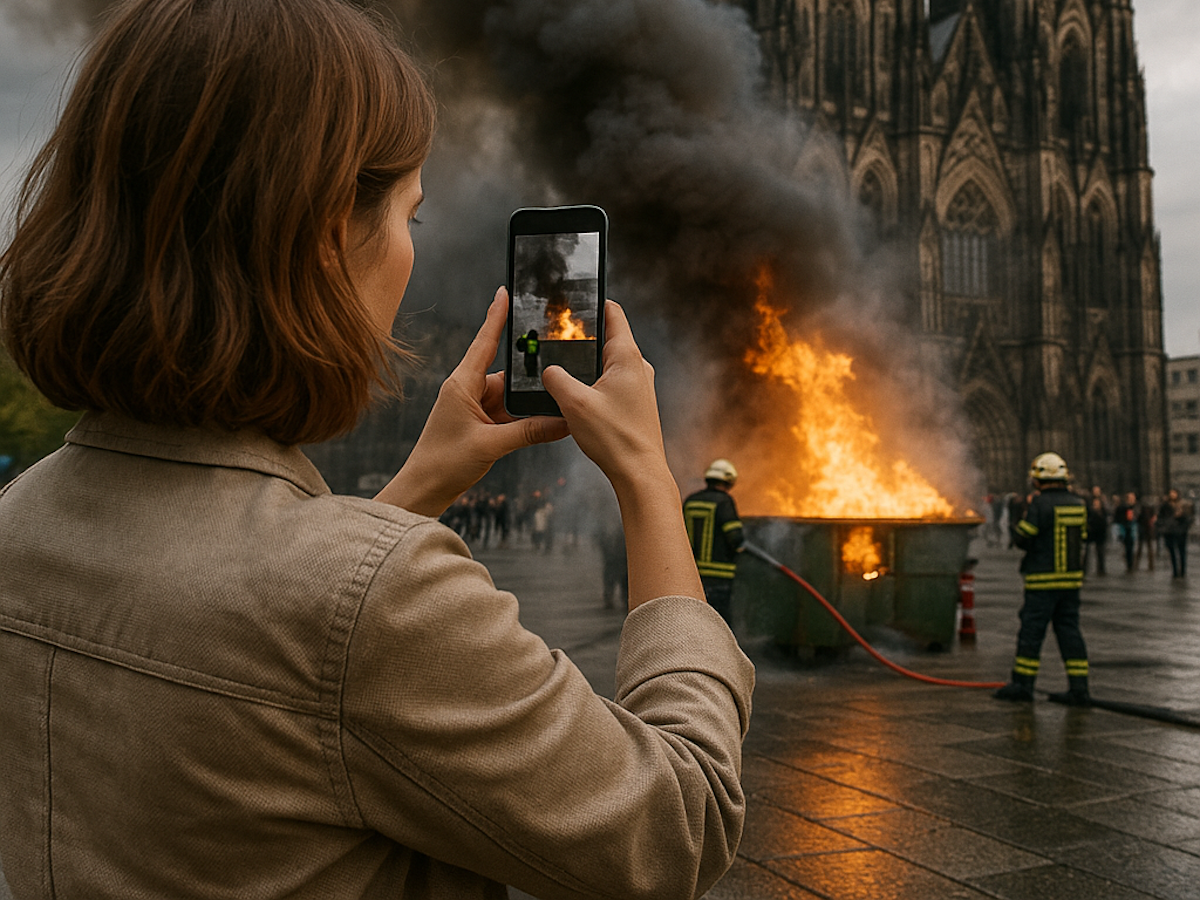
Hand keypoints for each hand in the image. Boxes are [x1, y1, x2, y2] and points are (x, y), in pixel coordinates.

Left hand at [374, 288, 568, 517]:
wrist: (424, 490)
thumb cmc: (443, 463)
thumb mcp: (491, 445)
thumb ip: (529, 432)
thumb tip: (563, 422)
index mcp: (462, 384)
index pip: (484, 342)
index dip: (496, 316)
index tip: (505, 292)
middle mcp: (467, 390)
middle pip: (506, 373)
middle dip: (528, 376)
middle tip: (554, 369)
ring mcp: (474, 407)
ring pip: (510, 396)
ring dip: (527, 404)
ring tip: (551, 407)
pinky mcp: (480, 424)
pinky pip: (508, 414)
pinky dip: (523, 419)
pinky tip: (541, 425)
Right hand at [542, 301, 703, 608]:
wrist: (640, 473)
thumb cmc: (614, 438)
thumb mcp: (574, 404)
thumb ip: (556, 379)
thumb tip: (548, 370)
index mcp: (627, 357)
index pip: (613, 314)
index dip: (594, 302)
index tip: (577, 296)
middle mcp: (637, 367)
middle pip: (609, 338)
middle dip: (585, 335)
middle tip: (560, 333)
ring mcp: (639, 386)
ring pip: (609, 362)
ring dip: (589, 362)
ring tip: (565, 365)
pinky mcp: (636, 404)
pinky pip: (612, 382)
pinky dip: (595, 381)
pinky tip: (579, 394)